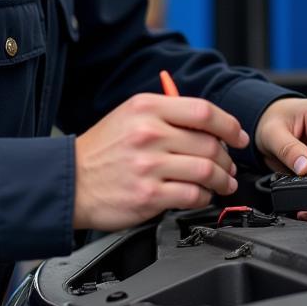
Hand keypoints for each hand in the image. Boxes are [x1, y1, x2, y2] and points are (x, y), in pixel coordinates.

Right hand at [73, 93, 249, 230]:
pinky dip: (204, 198)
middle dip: (227, 158)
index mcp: (146, 107)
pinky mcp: (149, 195)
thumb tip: (208, 124)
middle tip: (228, 166)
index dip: (229, 125)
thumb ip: (167, 114)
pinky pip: (193, 195)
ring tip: (222, 184)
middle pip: (209, 143)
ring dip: (222, 180)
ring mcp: (149, 165)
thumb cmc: (101, 150)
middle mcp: (149, 133)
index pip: (203, 111)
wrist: (69, 181)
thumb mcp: (129, 115)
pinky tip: (200, 196)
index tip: (238, 136)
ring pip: (206, 170)